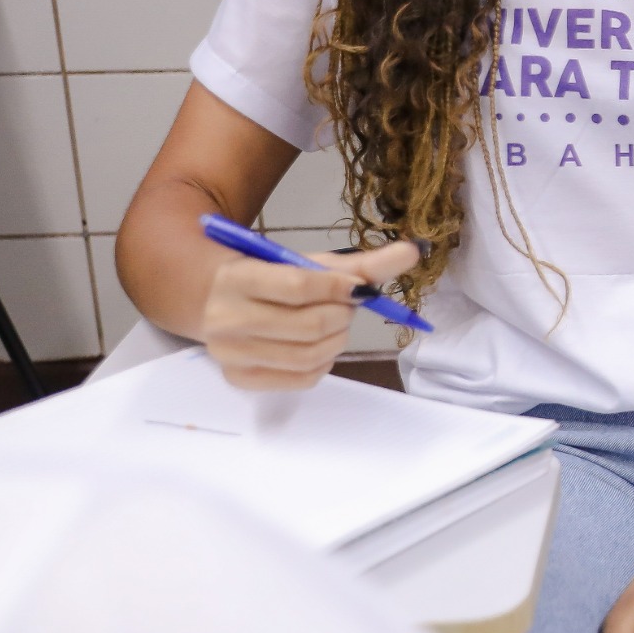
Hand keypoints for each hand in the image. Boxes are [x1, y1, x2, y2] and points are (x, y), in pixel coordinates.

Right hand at [198, 238, 419, 390]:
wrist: (218, 301)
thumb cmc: (272, 278)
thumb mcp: (309, 263)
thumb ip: (362, 263)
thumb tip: (415, 252)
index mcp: (238, 278)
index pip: (298, 286)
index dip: (338, 288)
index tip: (358, 287)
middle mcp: (226, 319)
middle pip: (309, 325)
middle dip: (342, 314)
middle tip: (346, 305)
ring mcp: (231, 354)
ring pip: (309, 355)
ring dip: (338, 339)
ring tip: (335, 324)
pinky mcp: (241, 379)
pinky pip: (302, 378)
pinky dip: (325, 362)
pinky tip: (320, 344)